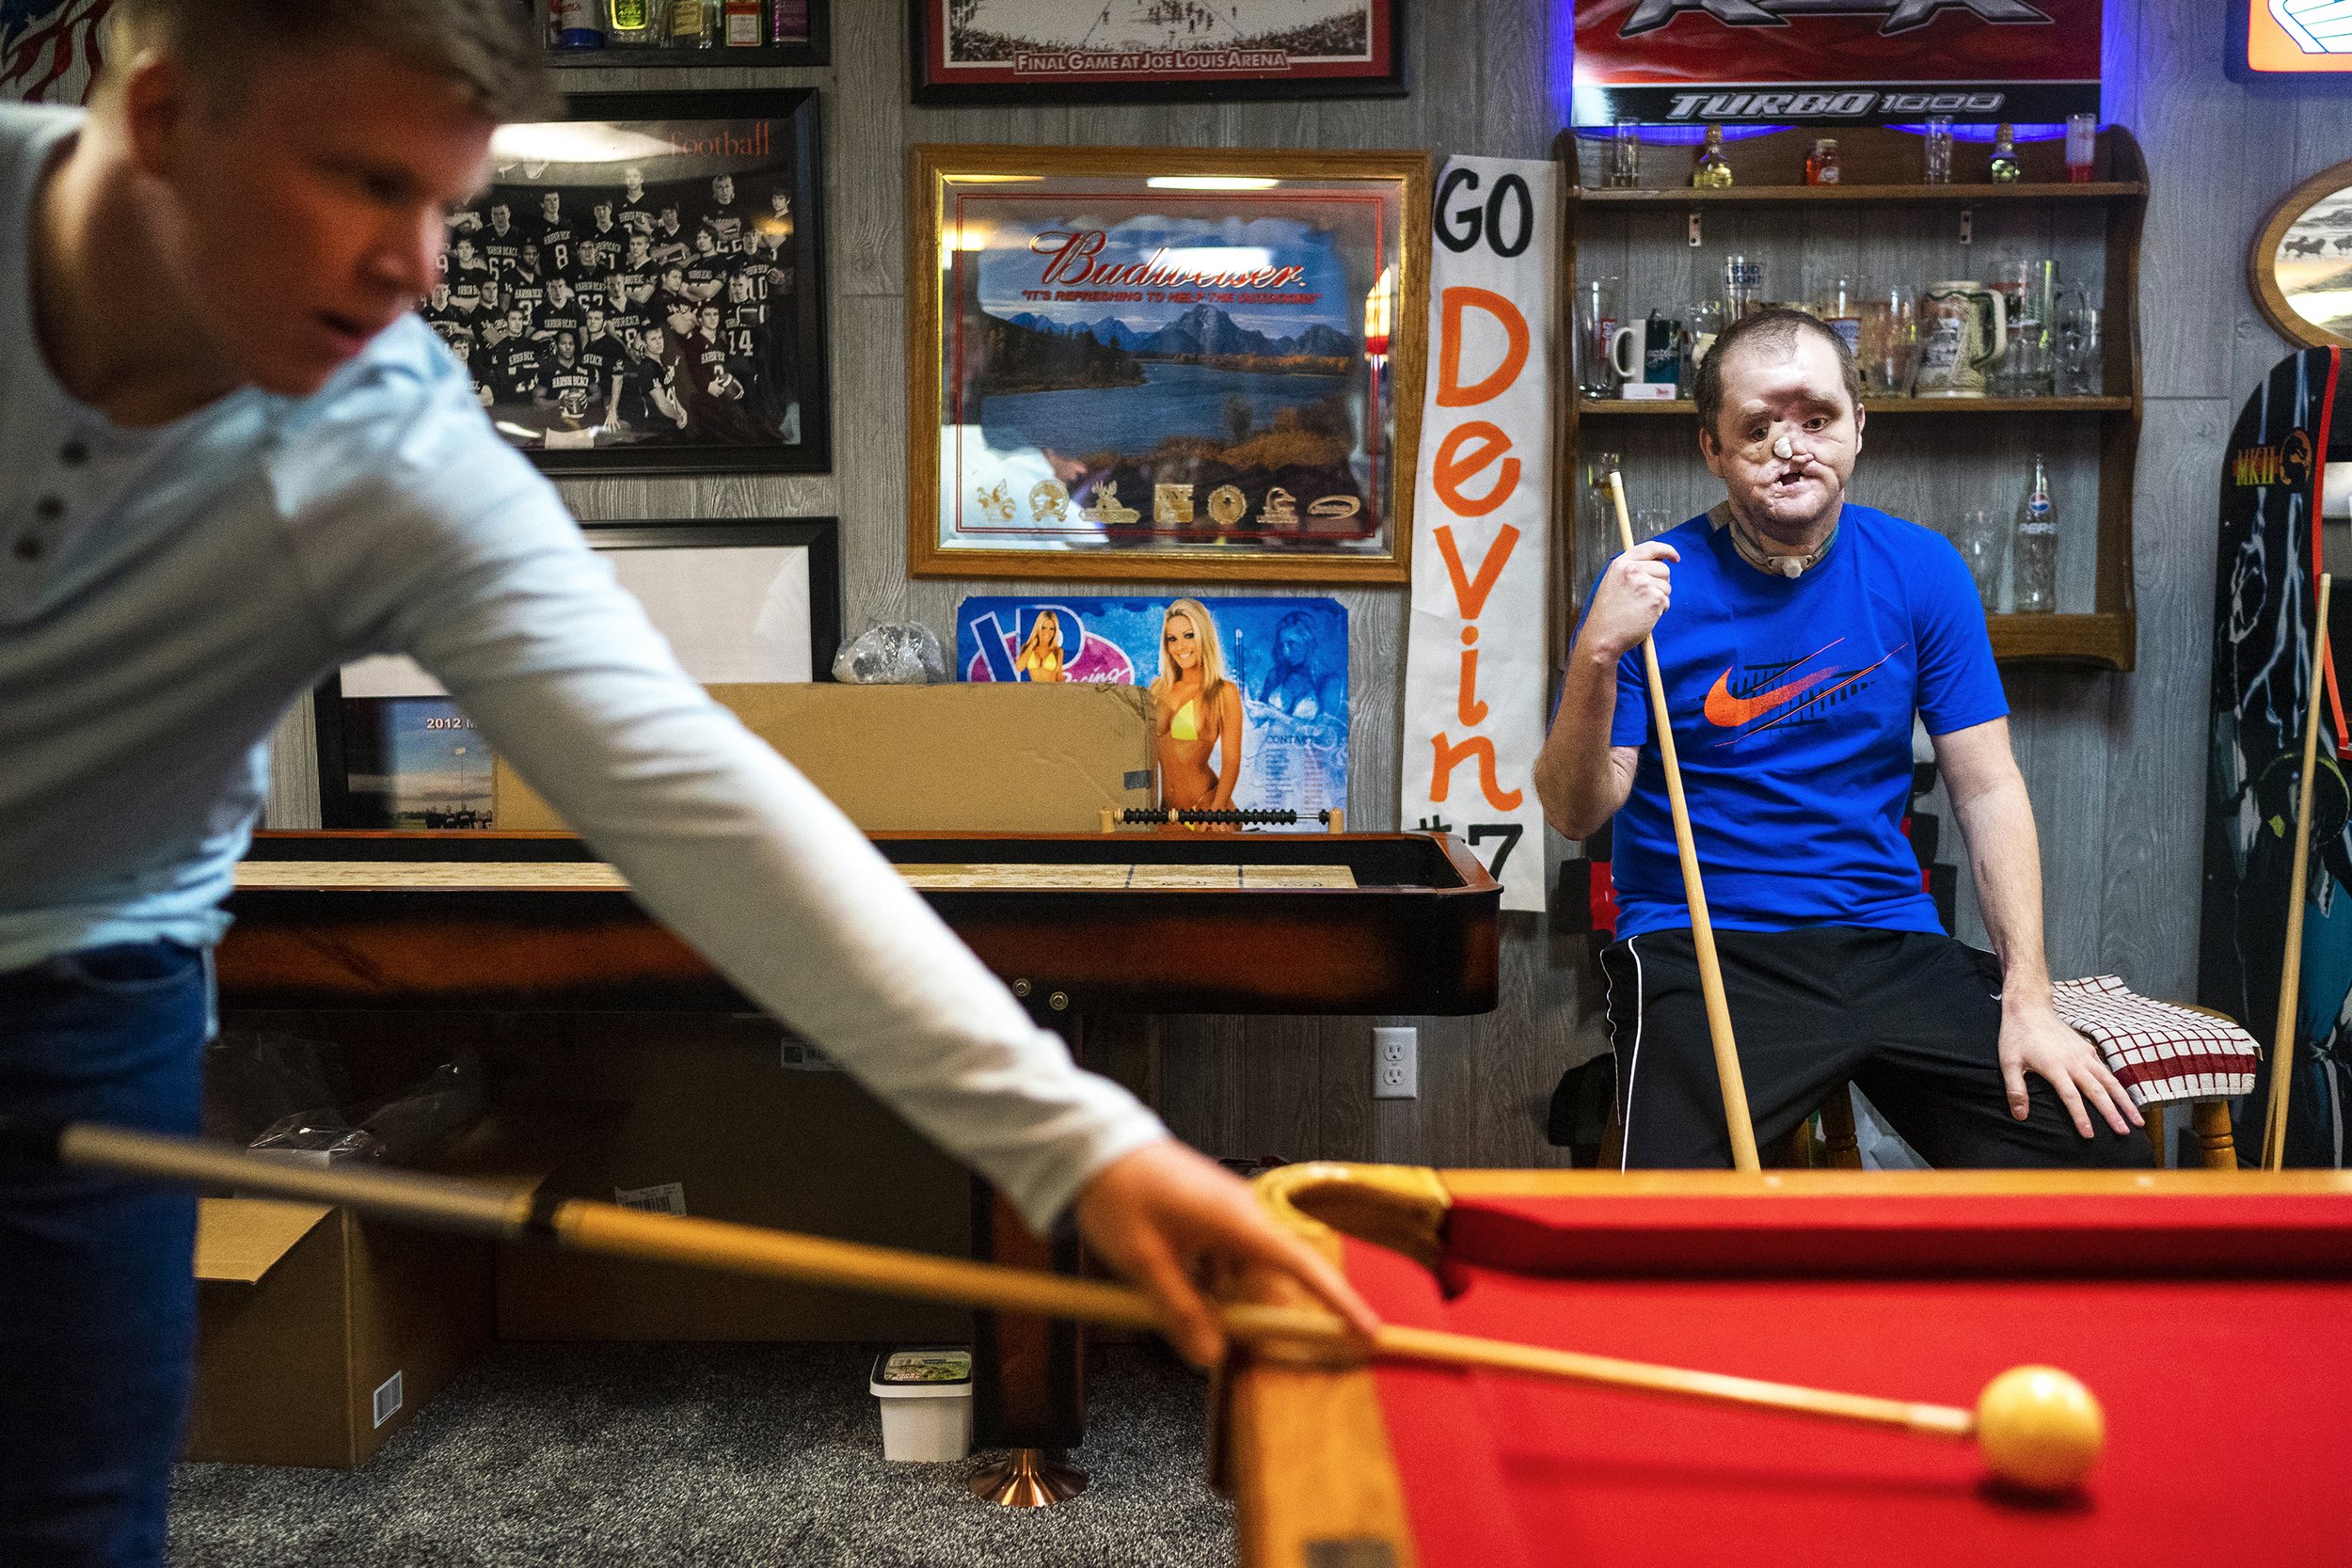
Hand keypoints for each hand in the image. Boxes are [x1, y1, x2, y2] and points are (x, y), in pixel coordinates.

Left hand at [1071, 1139, 1379, 1366]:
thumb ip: (1180, 1311)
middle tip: (1222, 1339)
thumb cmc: (1120, 1192)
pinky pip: (1225, 1261)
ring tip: (1171, 1296)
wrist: (1095, 1146)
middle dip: (1255, 1314)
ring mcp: (1229, 1214)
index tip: (1368, 1331)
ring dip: (1221, 1299)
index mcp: (1238, 1221)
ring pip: (1244, 1275)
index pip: (1304, 1267)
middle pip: (1274, 1279)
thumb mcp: (1145, 1262)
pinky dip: (1207, 1282)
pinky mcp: (1212, 1216)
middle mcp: (1244, 1215)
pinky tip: (1173, 1284)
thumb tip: (1211, 1354)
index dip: (1339, 1302)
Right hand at [1580, 540, 1678, 660]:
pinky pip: (1666, 602)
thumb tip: (1659, 564)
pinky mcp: (1655, 598)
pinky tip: (1644, 617)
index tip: (1675, 557)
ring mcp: (1644, 583)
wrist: (1603, 636)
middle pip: (1663, 569)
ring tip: (1641, 610)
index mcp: (1620, 564)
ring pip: (1667, 586)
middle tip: (1646, 599)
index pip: (1650, 548)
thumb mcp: (1613, 584)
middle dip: (1661, 583)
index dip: (1666, 551)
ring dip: (1660, 599)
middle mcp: (1632, 570)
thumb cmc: (1608, 615)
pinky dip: (1660, 611)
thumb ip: (1632, 571)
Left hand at [1998, 1001, 2143, 1137]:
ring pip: (2109, 1081)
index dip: (2081, 1117)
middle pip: (2097, 1091)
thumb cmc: (2016, 1037)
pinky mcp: (2087, 1048)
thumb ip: (2015, 1090)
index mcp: (2055, 1067)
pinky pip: (2105, 1069)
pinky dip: (2117, 1085)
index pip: (2071, 1097)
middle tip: (2124, 1132)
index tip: (2089, 1135)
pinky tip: (2124, 1098)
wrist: (2030, 1008)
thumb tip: (2021, 1116)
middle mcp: (2074, 1061)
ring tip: (2137, 1120)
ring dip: (2125, 1101)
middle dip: (2112, 1113)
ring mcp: (2084, 1054)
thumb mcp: (2009, 1063)